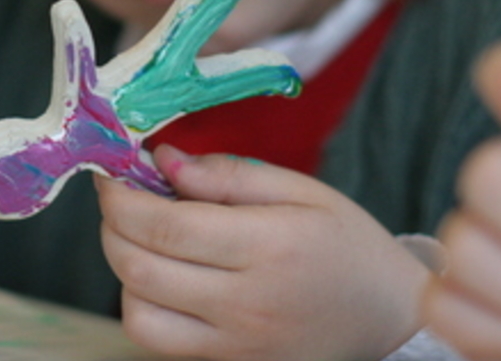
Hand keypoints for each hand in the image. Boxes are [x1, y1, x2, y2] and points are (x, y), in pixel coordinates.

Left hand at [97, 145, 430, 360]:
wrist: (389, 320)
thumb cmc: (348, 246)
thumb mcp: (302, 191)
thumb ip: (227, 175)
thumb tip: (162, 159)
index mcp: (269, 247)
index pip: (164, 226)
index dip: (120, 197)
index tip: (110, 172)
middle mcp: (247, 303)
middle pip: (138, 268)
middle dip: (111, 226)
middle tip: (120, 198)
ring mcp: (235, 344)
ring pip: (137, 314)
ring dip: (123, 269)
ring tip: (146, 239)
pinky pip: (160, 341)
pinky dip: (143, 305)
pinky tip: (164, 276)